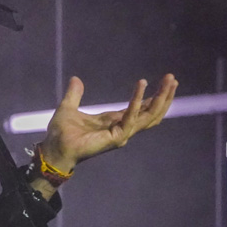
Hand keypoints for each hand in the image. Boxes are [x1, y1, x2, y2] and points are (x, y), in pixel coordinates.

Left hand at [39, 74, 178, 172]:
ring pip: (148, 116)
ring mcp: (121, 134)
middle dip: (164, 96)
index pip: (141, 109)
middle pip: (151, 112)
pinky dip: (136, 101)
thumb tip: (76, 78)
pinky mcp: (116, 137)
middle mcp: (121, 128)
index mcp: (114, 121)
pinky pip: (130, 117)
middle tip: (172, 78)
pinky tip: (141, 85)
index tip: (164, 82)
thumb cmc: (61, 133)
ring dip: (160, 99)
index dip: (153, 97)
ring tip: (169, 82)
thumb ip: (75, 94)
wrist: (54, 148)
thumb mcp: (68, 107)